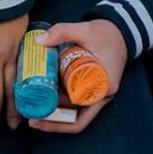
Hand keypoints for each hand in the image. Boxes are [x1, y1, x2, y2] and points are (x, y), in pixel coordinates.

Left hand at [27, 19, 128, 133]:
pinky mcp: (91, 86)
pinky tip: (45, 94)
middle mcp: (102, 95)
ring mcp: (97, 92)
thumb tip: (39, 41)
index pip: (80, 119)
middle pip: (74, 118)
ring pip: (74, 111)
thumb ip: (63, 31)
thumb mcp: (85, 30)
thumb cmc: (108, 33)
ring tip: (34, 107)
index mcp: (104, 88)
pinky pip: (75, 100)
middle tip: (30, 117)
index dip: (58, 123)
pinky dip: (61, 100)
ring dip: (55, 111)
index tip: (38, 119)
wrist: (121, 30)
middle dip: (52, 120)